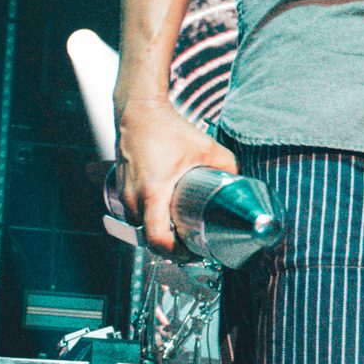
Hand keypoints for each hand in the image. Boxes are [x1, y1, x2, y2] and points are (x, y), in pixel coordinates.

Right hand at [114, 97, 237, 254]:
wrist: (137, 110)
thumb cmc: (168, 128)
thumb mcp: (206, 147)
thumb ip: (228, 166)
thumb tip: (242, 183)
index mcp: (153, 194)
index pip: (157, 240)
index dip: (177, 252)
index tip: (195, 250)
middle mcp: (133, 199)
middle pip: (149, 240)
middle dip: (171, 248)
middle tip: (195, 246)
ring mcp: (123, 195)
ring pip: (140, 229)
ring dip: (160, 236)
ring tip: (183, 234)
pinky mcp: (121, 189)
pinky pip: (135, 216)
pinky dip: (150, 222)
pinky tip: (167, 219)